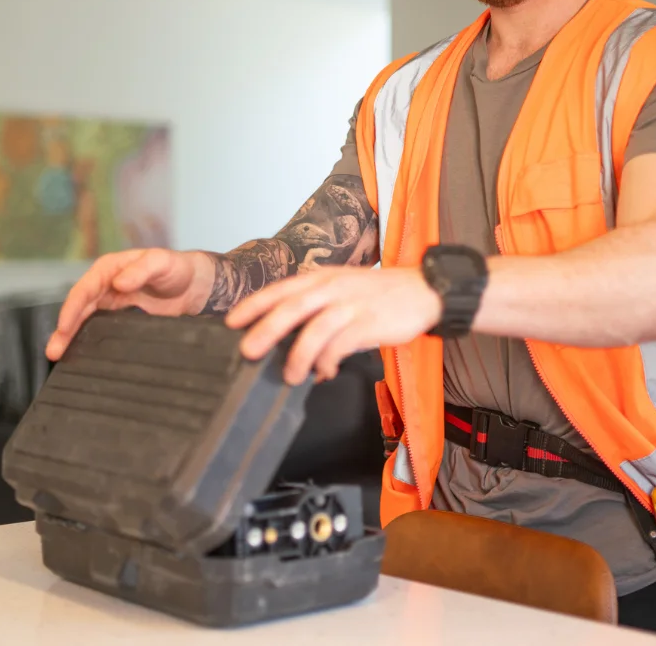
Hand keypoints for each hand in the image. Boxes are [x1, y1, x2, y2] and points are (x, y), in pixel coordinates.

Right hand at [45, 249, 213, 359]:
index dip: (71, 309)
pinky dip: (87, 342)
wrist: (195, 285)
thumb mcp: (161, 262)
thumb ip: (142, 269)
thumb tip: (119, 282)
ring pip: (84, 321)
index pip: (84, 290)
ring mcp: (111, 304)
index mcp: (108, 269)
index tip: (64, 327)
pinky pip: (98, 330)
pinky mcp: (120, 320)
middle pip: (78, 308)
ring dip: (71, 338)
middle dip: (64, 329)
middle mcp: (105, 286)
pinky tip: (81, 356)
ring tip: (58, 357)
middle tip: (53, 351)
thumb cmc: (177, 267)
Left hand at [225, 267, 442, 384]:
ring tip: (291, 376)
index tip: (231, 321)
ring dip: (299, 356)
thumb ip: (317, 308)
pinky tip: (324, 372)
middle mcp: (334, 287)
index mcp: (323, 278)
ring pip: (316, 329)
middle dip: (266, 329)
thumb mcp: (343, 288)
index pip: (281, 289)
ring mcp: (352, 304)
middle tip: (247, 351)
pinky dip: (329, 361)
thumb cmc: (379, 294)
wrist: (424, 290)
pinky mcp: (370, 322)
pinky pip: (342, 345)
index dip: (254, 304)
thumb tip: (289, 339)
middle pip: (293, 307)